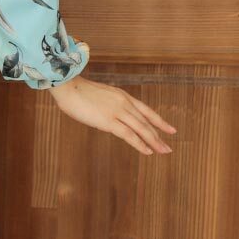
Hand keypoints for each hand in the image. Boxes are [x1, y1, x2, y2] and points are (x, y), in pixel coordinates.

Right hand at [48, 74, 175, 155]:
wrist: (67, 86)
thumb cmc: (76, 91)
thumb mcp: (97, 96)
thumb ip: (106, 105)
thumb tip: (105, 115)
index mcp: (122, 96)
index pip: (146, 110)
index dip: (159, 121)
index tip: (170, 129)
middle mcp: (124, 103)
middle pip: (146, 121)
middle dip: (159, 135)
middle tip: (168, 148)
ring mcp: (117, 111)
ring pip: (141, 128)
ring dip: (154, 141)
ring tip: (164, 151)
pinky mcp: (109, 121)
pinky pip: (129, 135)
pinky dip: (140, 144)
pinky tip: (148, 151)